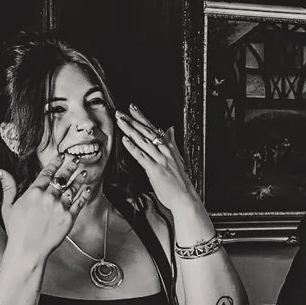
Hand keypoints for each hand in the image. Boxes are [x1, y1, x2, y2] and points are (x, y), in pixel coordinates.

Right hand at [0, 158, 92, 263]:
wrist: (27, 250)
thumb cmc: (16, 230)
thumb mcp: (8, 206)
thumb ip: (8, 187)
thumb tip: (1, 170)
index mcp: (34, 192)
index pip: (47, 173)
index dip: (55, 163)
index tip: (61, 156)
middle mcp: (48, 197)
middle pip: (62, 178)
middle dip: (70, 166)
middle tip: (75, 159)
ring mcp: (60, 207)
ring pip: (72, 189)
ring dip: (79, 178)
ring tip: (84, 172)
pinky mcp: (69, 218)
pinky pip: (79, 203)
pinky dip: (84, 195)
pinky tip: (87, 189)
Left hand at [116, 106, 201, 220]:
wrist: (185, 197)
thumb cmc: (179, 180)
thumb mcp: (177, 157)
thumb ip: (172, 142)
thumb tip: (170, 129)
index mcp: (169, 147)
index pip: (153, 128)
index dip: (142, 117)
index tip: (132, 108)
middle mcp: (165, 151)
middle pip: (146, 132)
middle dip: (132, 121)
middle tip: (120, 112)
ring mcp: (160, 160)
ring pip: (143, 141)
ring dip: (130, 130)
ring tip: (120, 121)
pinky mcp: (155, 170)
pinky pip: (142, 156)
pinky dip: (133, 147)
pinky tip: (125, 140)